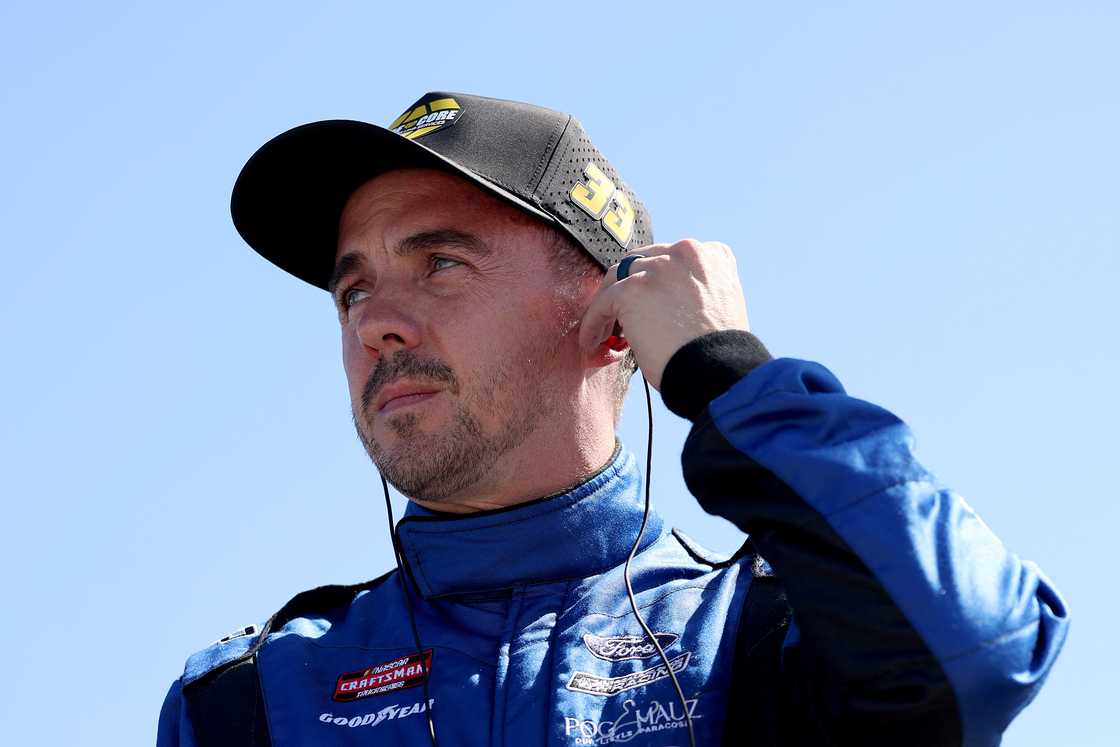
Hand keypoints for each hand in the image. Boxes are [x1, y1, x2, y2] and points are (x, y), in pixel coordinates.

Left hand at [579, 239, 750, 390]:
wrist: (719, 373)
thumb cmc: (720, 355)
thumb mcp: (718, 309)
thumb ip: (694, 295)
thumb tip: (662, 307)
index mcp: (712, 256)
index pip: (671, 260)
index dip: (656, 284)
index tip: (648, 305)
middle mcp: (686, 252)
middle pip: (641, 263)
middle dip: (629, 290)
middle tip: (620, 319)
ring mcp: (658, 267)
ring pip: (618, 279)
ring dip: (610, 306)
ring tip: (604, 333)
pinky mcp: (633, 289)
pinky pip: (603, 303)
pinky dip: (594, 323)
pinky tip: (593, 343)